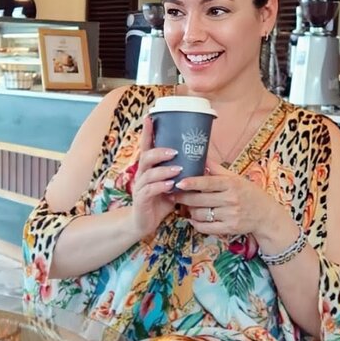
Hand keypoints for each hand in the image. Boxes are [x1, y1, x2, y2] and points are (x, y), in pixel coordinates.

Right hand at [129, 117, 182, 238]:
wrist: (144, 223)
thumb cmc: (159, 202)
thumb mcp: (171, 184)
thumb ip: (179, 173)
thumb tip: (200, 160)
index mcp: (148, 168)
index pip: (146, 147)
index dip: (147, 132)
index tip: (150, 117)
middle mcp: (142, 175)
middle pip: (146, 157)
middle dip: (159, 152)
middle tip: (174, 151)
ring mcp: (140, 187)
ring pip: (148, 174)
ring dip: (163, 170)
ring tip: (178, 169)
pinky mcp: (141, 200)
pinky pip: (149, 190)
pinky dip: (160, 187)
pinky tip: (170, 186)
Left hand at [176, 159, 287, 241]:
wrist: (265, 215)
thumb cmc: (248, 193)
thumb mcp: (235, 178)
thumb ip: (217, 169)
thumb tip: (200, 156)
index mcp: (231, 184)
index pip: (208, 183)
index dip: (192, 183)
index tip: (179, 182)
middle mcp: (231, 199)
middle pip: (200, 200)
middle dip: (184, 198)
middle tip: (173, 195)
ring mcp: (230, 215)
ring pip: (200, 214)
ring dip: (190, 211)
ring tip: (187, 206)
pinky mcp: (229, 229)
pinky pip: (205, 228)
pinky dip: (196, 224)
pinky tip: (194, 219)